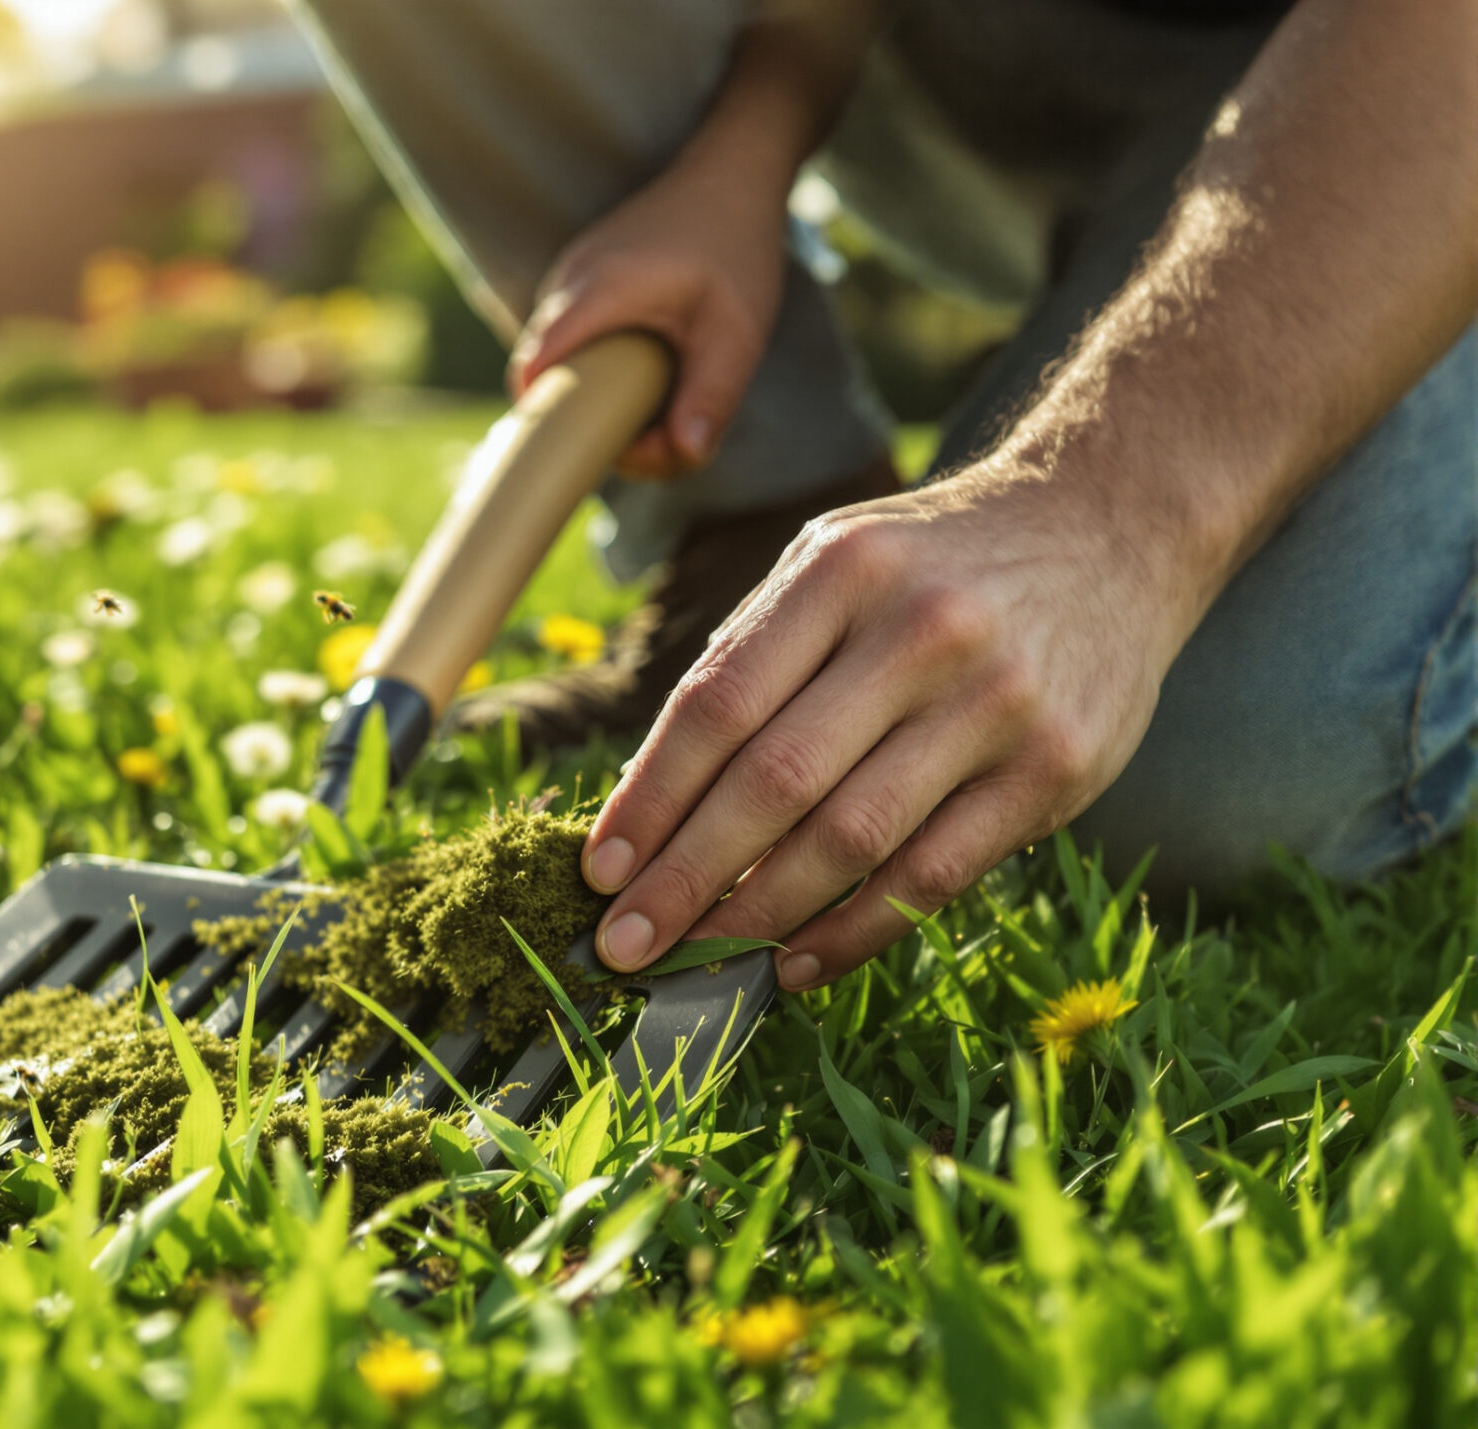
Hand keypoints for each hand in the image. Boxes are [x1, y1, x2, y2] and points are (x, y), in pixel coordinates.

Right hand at [509, 152, 789, 476]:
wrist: (731, 174)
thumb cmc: (736, 249)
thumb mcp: (739, 331)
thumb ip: (713, 395)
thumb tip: (686, 456)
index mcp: (600, 290)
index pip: (536, 368)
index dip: (550, 420)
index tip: (602, 448)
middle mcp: (569, 278)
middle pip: (545, 372)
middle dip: (589, 417)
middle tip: (654, 433)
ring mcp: (567, 273)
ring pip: (556, 355)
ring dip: (596, 390)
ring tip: (659, 397)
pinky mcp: (577, 276)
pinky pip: (568, 334)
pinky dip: (598, 362)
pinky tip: (646, 364)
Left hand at [575, 465, 1212, 990]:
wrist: (1109, 527)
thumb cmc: (931, 564)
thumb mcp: (833, 563)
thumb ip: (751, 658)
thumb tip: (653, 800)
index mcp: (841, 572)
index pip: (718, 705)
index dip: (650, 798)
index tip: (600, 870)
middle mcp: (920, 632)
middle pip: (775, 780)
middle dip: (686, 875)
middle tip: (625, 943)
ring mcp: (996, 702)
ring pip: (852, 838)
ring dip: (760, 914)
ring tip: (699, 958)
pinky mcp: (1057, 769)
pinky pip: (935, 874)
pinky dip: (856, 930)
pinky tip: (797, 962)